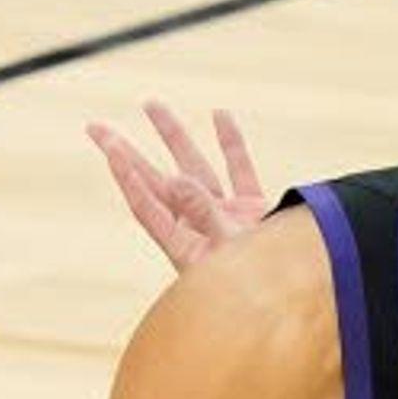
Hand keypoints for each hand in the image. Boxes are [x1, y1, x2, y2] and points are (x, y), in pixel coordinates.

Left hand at [89, 101, 270, 270]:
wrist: (302, 293)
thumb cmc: (261, 286)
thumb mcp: (227, 249)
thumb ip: (203, 213)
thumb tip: (175, 177)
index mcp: (185, 244)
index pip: (146, 203)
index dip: (126, 175)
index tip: (109, 147)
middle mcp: (199, 227)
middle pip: (155, 182)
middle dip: (127, 153)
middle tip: (96, 128)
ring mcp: (226, 216)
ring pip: (194, 167)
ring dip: (173, 137)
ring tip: (151, 105)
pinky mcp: (253, 210)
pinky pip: (238, 169)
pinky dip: (230, 143)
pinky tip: (218, 115)